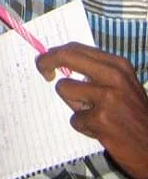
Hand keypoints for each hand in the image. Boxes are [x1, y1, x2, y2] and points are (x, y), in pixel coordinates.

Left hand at [36, 42, 147, 178]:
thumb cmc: (134, 115)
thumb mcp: (122, 85)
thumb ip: (96, 72)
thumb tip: (60, 60)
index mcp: (118, 65)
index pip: (76, 48)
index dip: (55, 52)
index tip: (45, 59)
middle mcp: (114, 77)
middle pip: (66, 56)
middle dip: (47, 61)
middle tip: (43, 71)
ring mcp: (108, 98)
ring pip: (65, 89)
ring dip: (73, 105)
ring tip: (93, 115)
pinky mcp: (102, 119)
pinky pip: (75, 118)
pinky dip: (84, 126)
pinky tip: (102, 130)